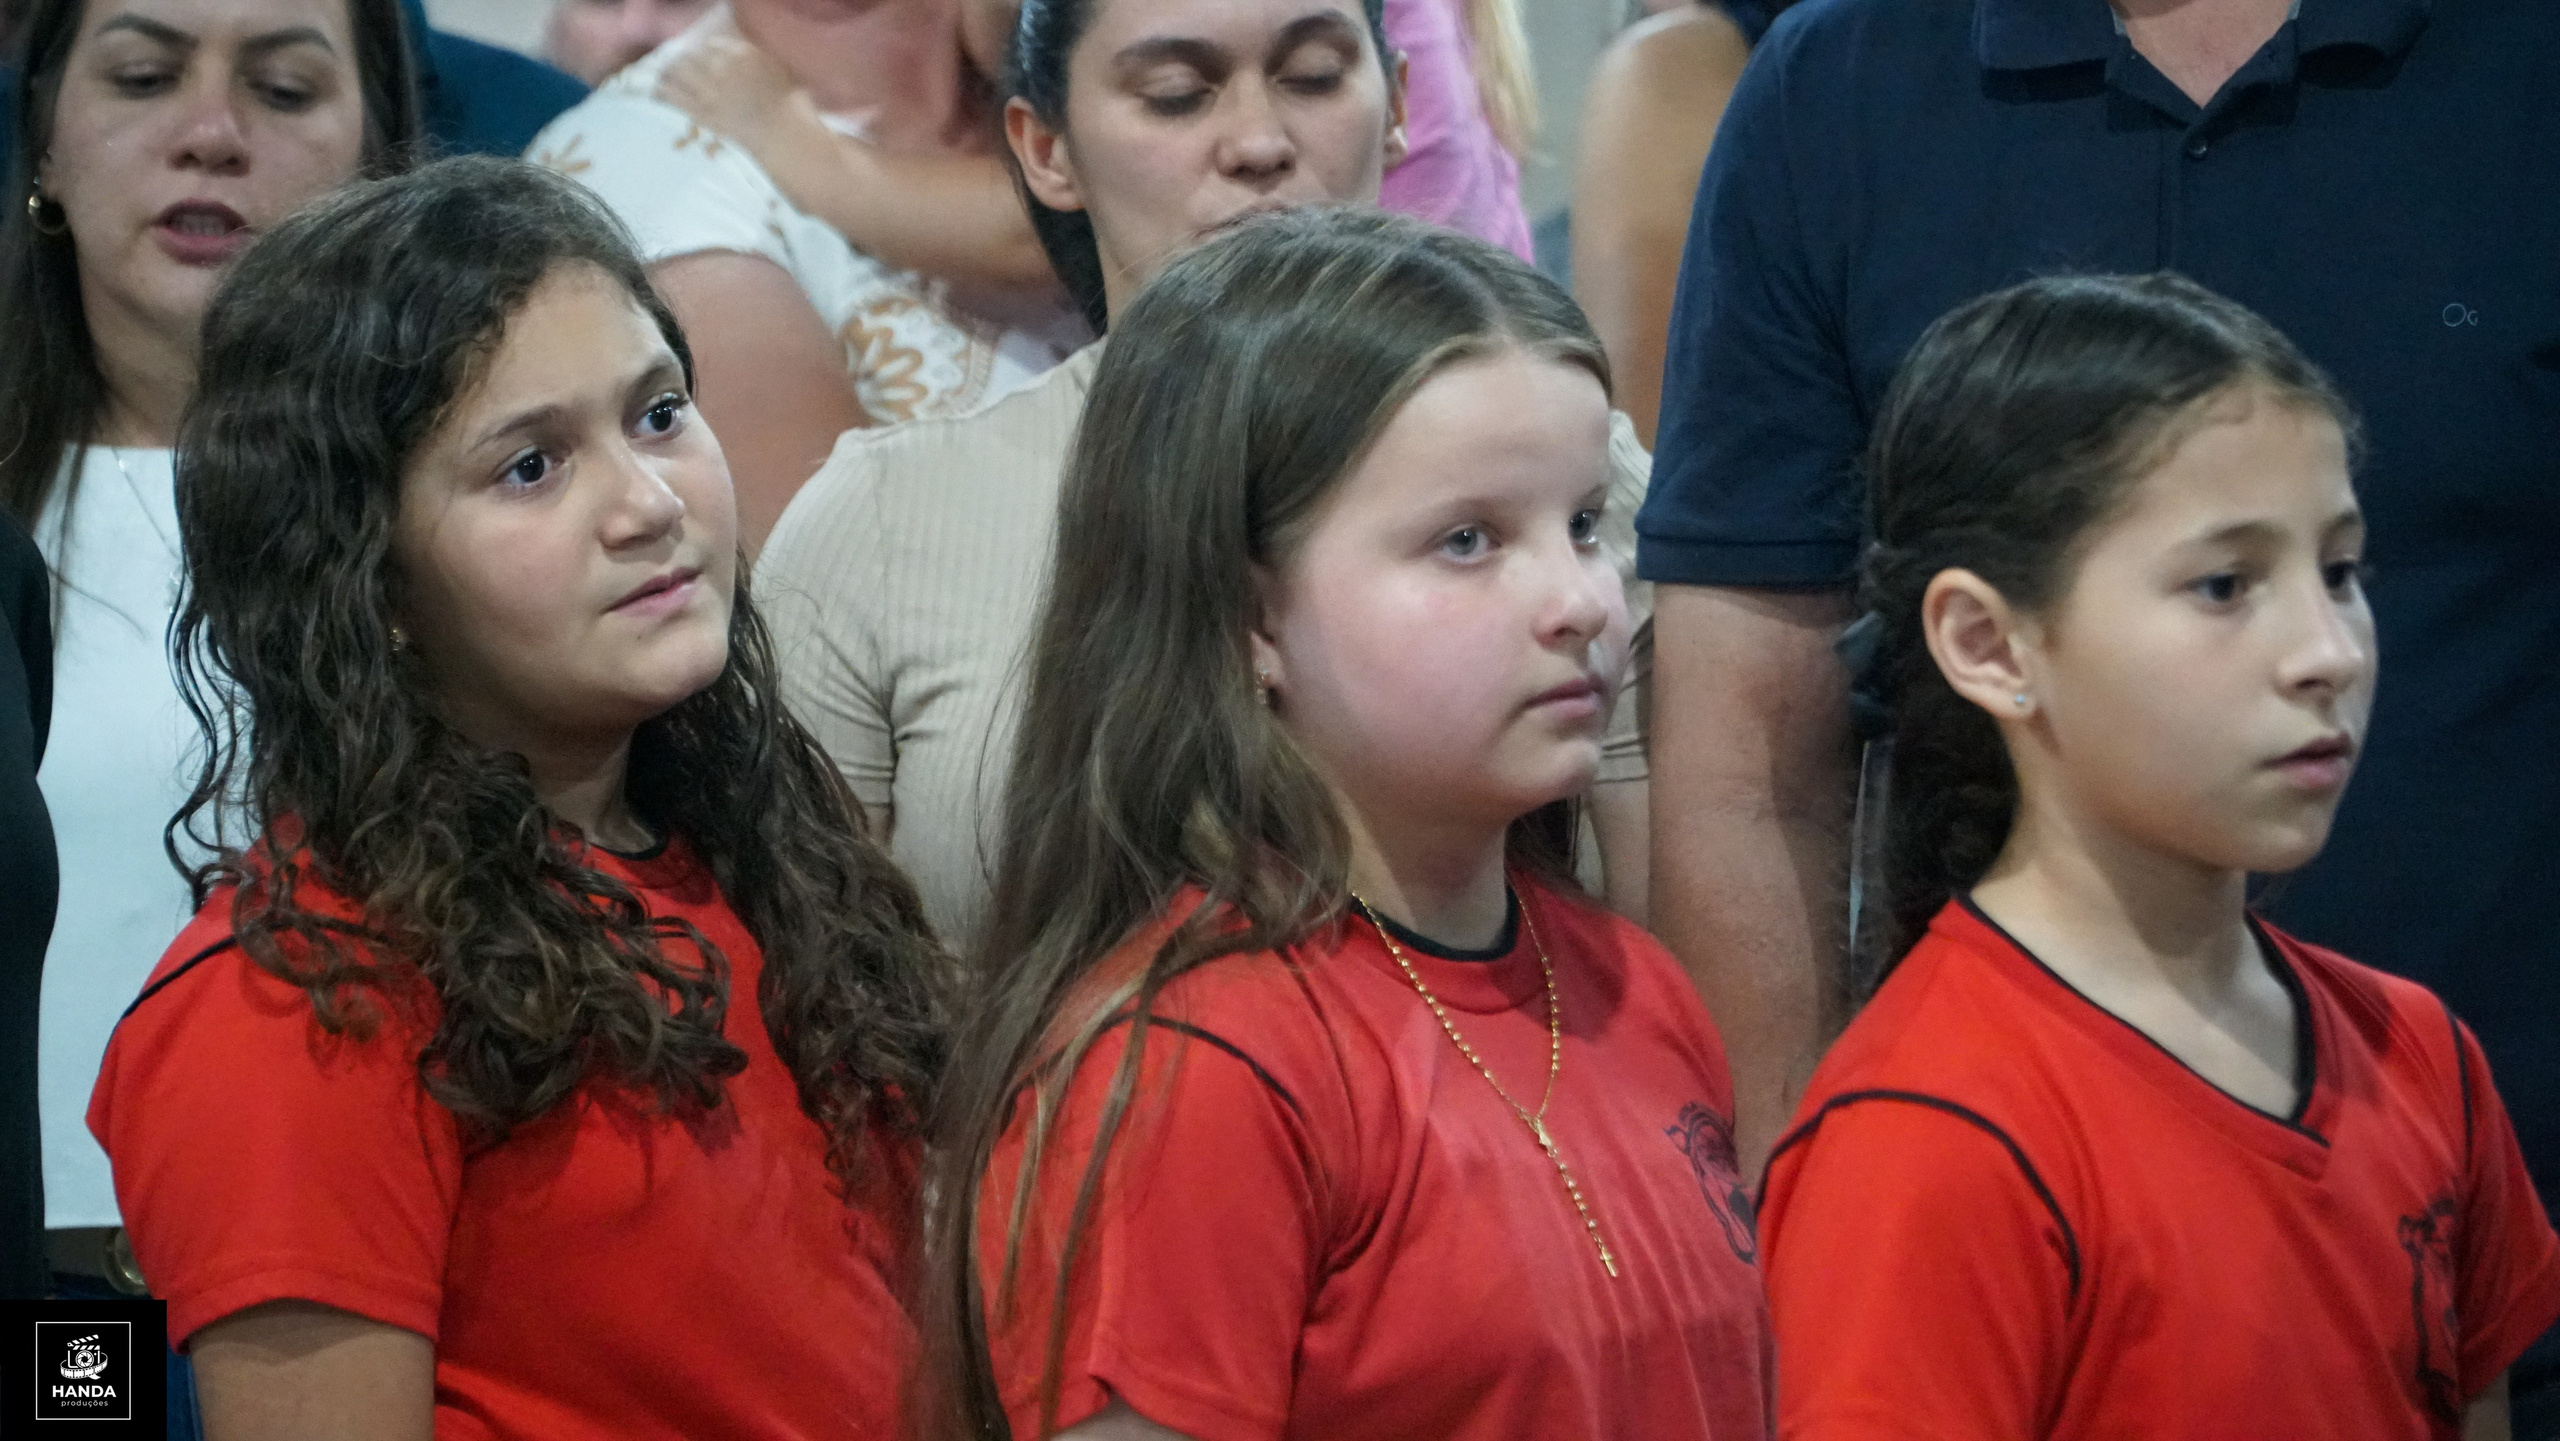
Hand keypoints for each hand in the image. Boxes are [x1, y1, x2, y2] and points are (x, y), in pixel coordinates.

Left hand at [656, 34, 811, 150]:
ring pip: (677, 73)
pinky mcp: (702, 113)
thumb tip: (748, 56)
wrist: (784, 138)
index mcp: (741, 54)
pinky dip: (663, 93)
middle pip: (690, 56)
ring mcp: (709, 90)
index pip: (712, 46)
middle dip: (682, 60)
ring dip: (667, 73)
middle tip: (676, 65)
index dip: (705, 52)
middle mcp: (721, 68)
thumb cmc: (792, 107)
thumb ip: (761, 59)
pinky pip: (674, 98)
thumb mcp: (782, 72)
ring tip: (663, 76)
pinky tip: (656, 93)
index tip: (702, 57)